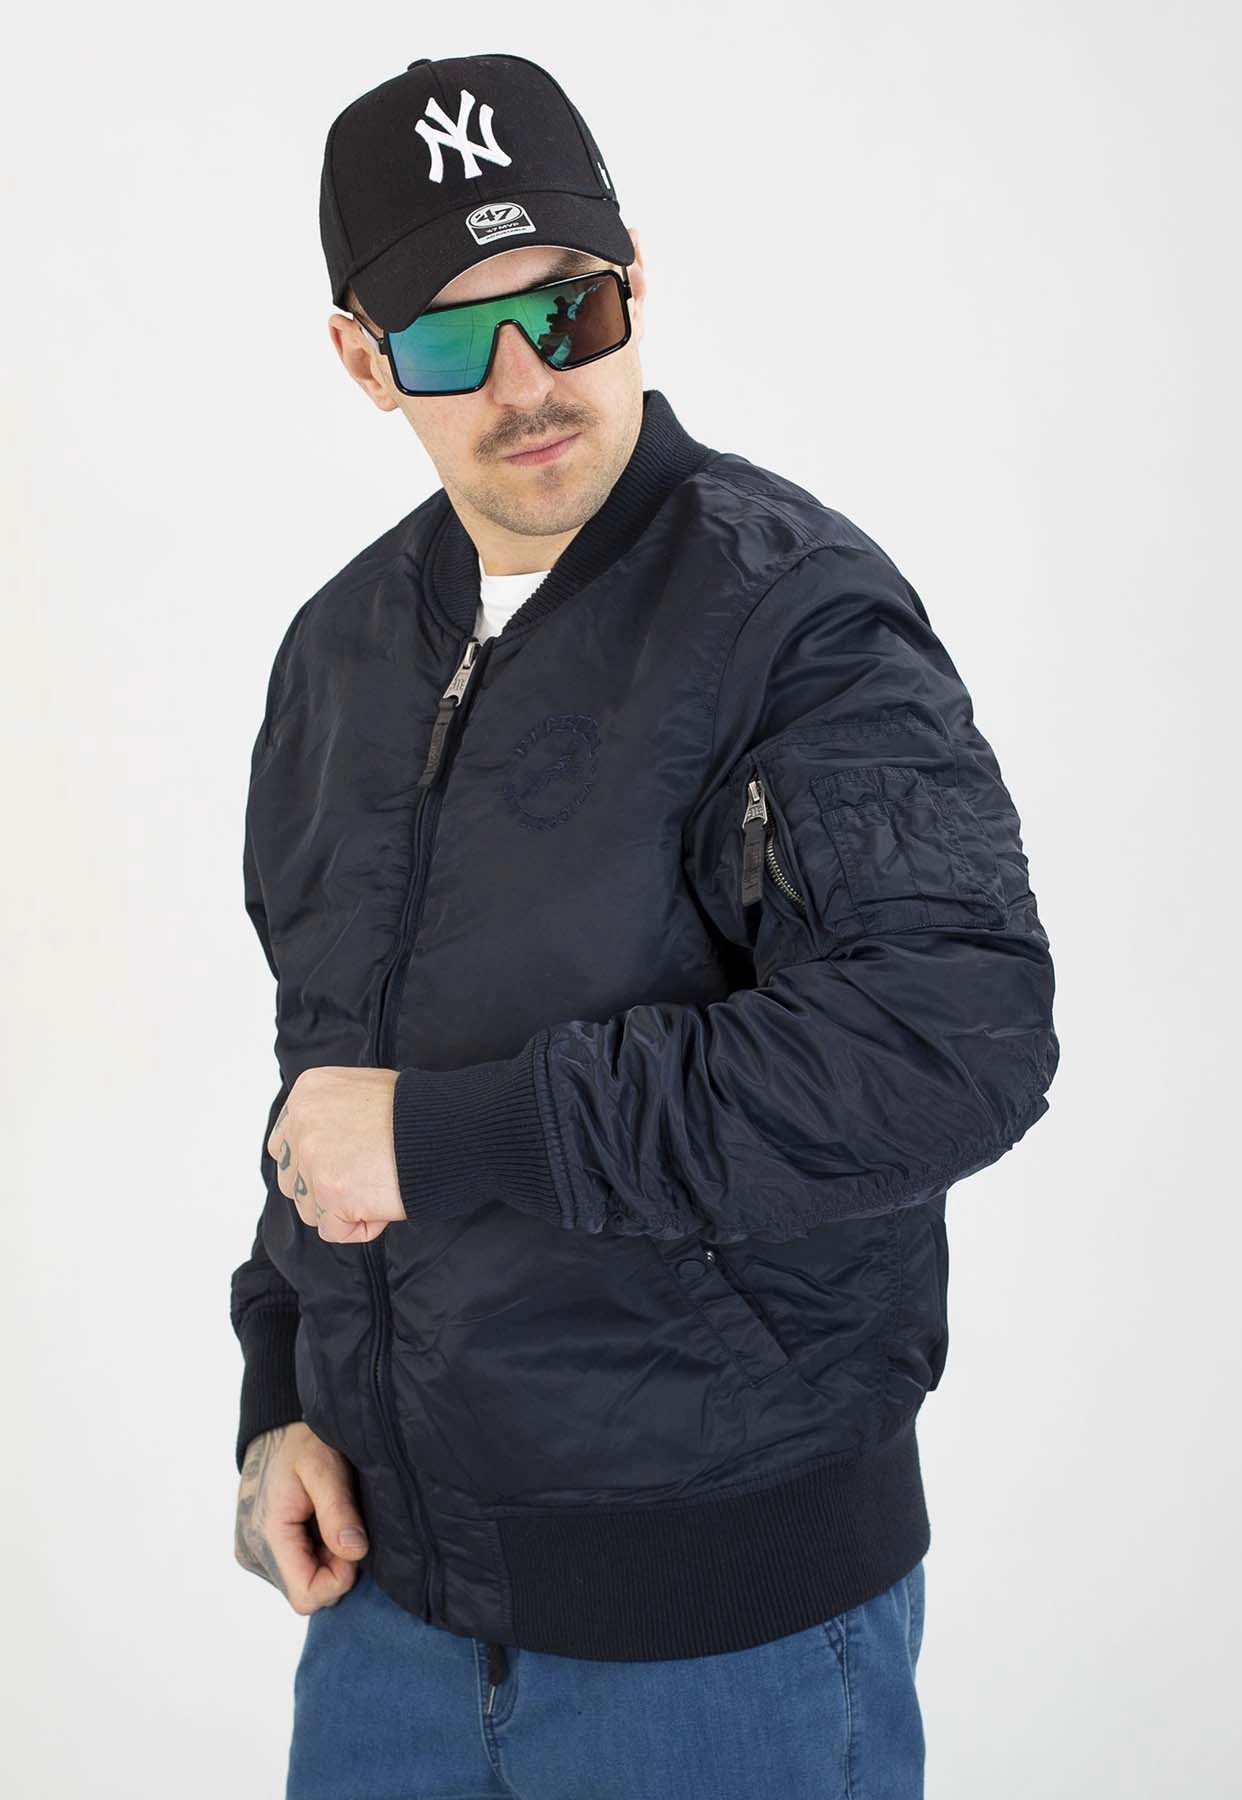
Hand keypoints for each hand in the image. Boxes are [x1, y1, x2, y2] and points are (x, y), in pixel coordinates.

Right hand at [234, 1421, 369, 1613]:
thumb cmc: (300, 1442)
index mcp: (267, 1534)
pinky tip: (316, 1522)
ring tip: (329, 1519)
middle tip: (344, 1526)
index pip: (306, 1595)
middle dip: (333, 1567)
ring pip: (300, 1582)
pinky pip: (292, 1569)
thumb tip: (355, 1553)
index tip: (353, 1545)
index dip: (339, 1578)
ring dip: (323, 1560)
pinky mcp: (256, 1550)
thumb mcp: (326, 1467)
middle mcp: (252, 1552)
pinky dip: (311, 1554)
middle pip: (305, 1591)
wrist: (274, 1430)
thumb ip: (339, 1511)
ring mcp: (252, 1553)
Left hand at [268, 1066, 404, 1242]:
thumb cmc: (415, 1111)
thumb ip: (331, 1115)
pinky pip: (333, 1230)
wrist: (445, 1126)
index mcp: (307, 1094)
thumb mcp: (361, 1092)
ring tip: (379, 1186)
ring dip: (342, 1208)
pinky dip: (360, 1226)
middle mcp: (301, 1123)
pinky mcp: (332, 1192)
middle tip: (366, 1177)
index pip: (283, 1144)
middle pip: (291, 1179)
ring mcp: (313, 1159)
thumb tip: (324, 1147)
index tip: (343, 1164)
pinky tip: (383, 1202)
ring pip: (309, 1208)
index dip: (314, 1162)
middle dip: (325, 1188)